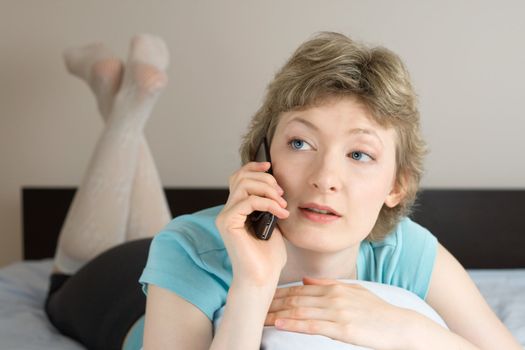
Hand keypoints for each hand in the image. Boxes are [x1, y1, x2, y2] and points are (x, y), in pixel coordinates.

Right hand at [216, 161, 289, 286]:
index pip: (239, 177)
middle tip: (281, 194)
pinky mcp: (227, 223)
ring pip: (243, 185)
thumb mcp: (273, 222)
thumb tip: (275, 186)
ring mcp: (225, 216)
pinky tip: (280, 214)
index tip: (270, 165)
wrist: (263, 278)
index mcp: (237, 208)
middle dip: (265, 179)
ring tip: (282, 204)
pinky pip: (248, 201)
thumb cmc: (269, 256)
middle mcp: (228, 210)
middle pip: (241, 176)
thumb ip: (269, 204)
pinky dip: (267, 203)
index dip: (253, 167)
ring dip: (268, 190)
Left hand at [265, 277, 415, 349]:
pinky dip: (293, 324)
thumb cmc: (377, 311)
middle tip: (254, 308)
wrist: (401, 325)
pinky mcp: (343, 328)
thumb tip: (306, 281)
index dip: (277, 294)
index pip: (298, 290)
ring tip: (259, 318)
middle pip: (294, 299)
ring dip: (276, 315)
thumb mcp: (354, 291)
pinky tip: (279, 324)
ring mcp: (337, 312)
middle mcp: (332, 297)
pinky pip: (312, 326)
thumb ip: (328, 285)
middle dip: (272, 304)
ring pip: (299, 311)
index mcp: (333, 288)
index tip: (262, 297)